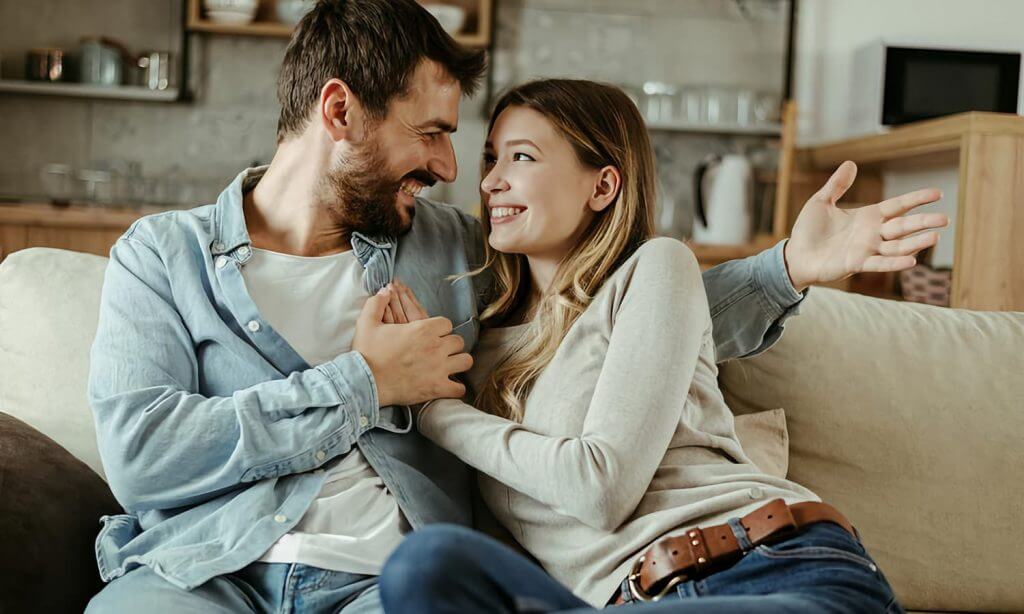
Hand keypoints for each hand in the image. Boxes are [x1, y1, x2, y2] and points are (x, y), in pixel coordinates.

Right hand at [353, 287, 471, 406]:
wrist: (364, 381)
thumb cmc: (367, 352)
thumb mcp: (367, 323)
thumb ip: (376, 303)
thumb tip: (384, 291)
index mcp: (423, 329)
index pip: (446, 324)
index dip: (440, 329)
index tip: (432, 335)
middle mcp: (435, 347)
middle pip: (458, 341)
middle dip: (450, 345)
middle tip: (441, 350)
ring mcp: (439, 368)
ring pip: (465, 361)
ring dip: (458, 362)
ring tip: (449, 366)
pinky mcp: (437, 388)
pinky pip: (459, 388)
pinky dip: (455, 388)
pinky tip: (448, 386)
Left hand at [784, 160, 949, 291]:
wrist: (796, 255)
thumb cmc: (808, 230)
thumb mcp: (821, 202)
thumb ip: (837, 185)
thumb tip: (851, 163)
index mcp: (867, 216)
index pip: (898, 205)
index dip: (917, 199)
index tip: (938, 193)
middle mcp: (872, 233)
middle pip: (904, 226)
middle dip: (924, 221)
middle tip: (946, 219)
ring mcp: (867, 249)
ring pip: (897, 245)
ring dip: (916, 243)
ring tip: (935, 237)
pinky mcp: (857, 263)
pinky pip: (880, 263)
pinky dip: (895, 262)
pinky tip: (911, 261)